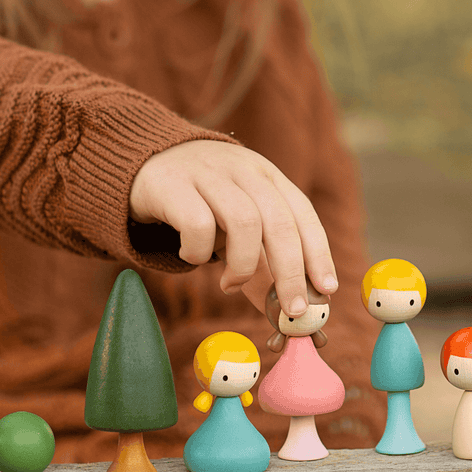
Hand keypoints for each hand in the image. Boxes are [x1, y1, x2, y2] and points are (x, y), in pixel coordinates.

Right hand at [129, 140, 337, 316]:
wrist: (145, 160)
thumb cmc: (201, 201)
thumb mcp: (237, 221)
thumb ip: (262, 260)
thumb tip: (287, 311)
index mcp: (268, 176)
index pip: (303, 213)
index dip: (318, 252)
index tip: (326, 288)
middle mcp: (244, 170)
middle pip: (279, 221)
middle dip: (291, 271)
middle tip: (292, 309)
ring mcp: (209, 174)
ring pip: (244, 221)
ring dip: (244, 265)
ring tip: (230, 284)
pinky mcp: (174, 185)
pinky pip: (197, 225)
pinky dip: (200, 252)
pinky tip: (192, 257)